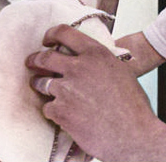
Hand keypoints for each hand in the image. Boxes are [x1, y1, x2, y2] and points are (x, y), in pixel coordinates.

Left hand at [26, 24, 165, 161]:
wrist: (132, 133)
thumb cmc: (132, 104)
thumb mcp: (121, 70)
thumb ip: (102, 61)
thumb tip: (91, 59)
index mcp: (95, 53)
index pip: (64, 33)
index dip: (51, 35)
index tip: (47, 40)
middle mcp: (78, 68)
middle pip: (45, 57)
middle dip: (35, 59)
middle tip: (32, 62)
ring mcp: (66, 90)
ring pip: (41, 82)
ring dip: (40, 84)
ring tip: (42, 86)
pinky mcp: (60, 111)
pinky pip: (46, 107)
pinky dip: (52, 110)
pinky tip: (60, 112)